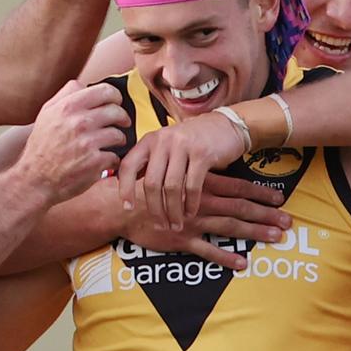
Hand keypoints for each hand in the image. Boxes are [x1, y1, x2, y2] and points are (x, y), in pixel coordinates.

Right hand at [17, 79, 126, 203]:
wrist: (35, 180)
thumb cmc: (42, 147)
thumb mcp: (46, 115)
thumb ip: (65, 96)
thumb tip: (83, 85)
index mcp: (68, 107)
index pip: (105, 90)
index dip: (115, 97)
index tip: (115, 103)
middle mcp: (79, 122)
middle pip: (116, 111)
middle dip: (123, 118)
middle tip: (123, 123)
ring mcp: (88, 143)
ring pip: (119, 135)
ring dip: (119, 141)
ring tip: (113, 145)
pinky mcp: (95, 163)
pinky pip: (115, 157)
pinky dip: (113, 161)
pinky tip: (105, 162)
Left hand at [118, 111, 245, 229]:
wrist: (226, 125)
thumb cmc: (193, 140)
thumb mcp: (166, 146)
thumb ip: (149, 163)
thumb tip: (128, 185)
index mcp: (150, 140)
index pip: (129, 166)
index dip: (125, 189)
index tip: (128, 207)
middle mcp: (164, 140)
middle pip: (151, 183)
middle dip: (155, 209)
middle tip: (160, 225)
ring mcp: (183, 146)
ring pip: (172, 187)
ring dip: (173, 211)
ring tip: (176, 224)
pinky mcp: (202, 154)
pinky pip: (192, 186)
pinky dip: (191, 204)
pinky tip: (190, 213)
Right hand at [124, 174, 290, 268]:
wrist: (122, 207)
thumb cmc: (149, 189)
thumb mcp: (176, 176)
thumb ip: (197, 178)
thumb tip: (218, 175)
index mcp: (202, 185)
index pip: (238, 188)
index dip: (261, 193)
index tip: (281, 198)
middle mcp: (201, 202)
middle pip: (241, 208)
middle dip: (266, 214)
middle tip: (288, 221)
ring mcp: (193, 222)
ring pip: (230, 227)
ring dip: (254, 232)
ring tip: (275, 237)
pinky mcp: (182, 240)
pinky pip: (207, 251)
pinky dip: (225, 257)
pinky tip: (242, 263)